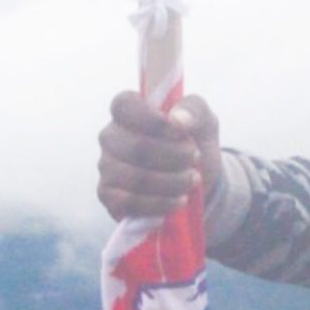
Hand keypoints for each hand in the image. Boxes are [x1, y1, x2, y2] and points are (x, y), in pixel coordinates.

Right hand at [97, 91, 222, 220]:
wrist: (196, 181)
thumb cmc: (193, 143)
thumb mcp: (203, 121)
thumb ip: (194, 110)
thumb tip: (177, 119)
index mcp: (128, 111)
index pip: (124, 105)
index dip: (152, 120)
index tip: (180, 132)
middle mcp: (111, 137)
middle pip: (136, 148)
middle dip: (173, 157)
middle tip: (195, 159)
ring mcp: (106, 167)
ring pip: (136, 178)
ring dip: (171, 182)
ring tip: (192, 181)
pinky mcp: (108, 196)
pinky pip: (129, 203)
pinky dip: (159, 204)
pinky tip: (178, 200)